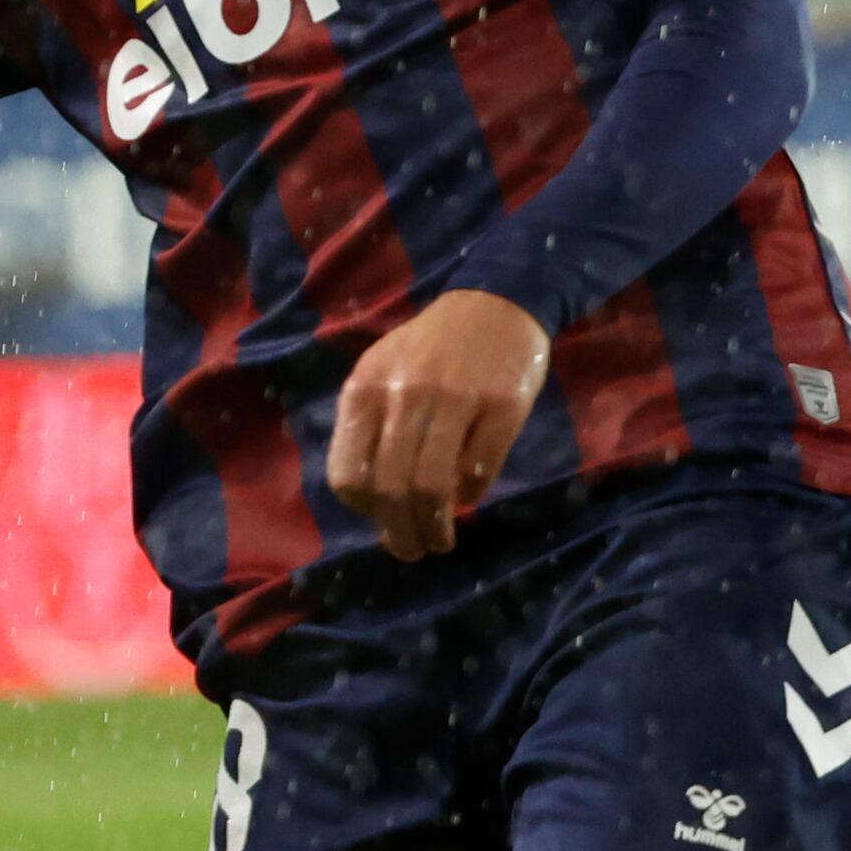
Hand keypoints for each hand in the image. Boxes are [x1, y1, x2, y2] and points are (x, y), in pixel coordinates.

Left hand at [327, 289, 549, 560]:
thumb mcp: (384, 374)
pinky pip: (479, 470)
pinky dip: (470, 495)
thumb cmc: (432, 347)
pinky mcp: (503, 406)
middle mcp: (405, 394)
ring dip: (435, 527)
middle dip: (401, 533)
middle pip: (392, 488)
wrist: (496, 301)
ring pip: (433, 486)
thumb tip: (375, 505)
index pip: (348, 473)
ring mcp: (457, 399)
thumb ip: (372, 429)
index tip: (381, 521)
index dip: (364, 511)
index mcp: (366, 388)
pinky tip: (469, 496)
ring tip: (441, 540)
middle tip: (413, 549)